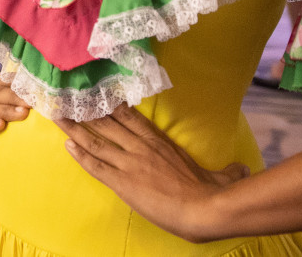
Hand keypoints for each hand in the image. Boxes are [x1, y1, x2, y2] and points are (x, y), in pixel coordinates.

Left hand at [55, 105, 250, 243]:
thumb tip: (244, 170)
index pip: (129, 116)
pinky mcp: (122, 182)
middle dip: (85, 110)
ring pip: (95, 140)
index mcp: (160, 141)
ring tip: (57, 115)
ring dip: (74, 127)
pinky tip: (67, 145)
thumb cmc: (213, 191)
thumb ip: (230, 171)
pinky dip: (80, 154)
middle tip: (67, 97)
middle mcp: (140, 146)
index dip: (110, 104)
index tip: (94, 92)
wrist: (203, 209)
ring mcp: (129, 163)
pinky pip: (95, 165)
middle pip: (107, 122)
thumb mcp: (223, 175)